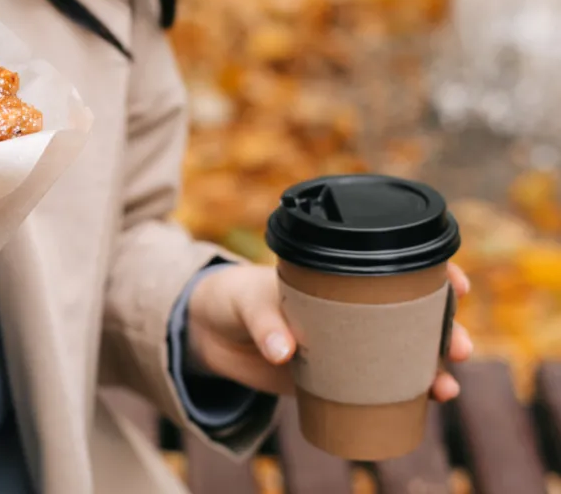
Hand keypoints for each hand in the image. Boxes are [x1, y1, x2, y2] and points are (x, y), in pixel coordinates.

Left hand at [187, 262, 473, 399]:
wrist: (212, 333)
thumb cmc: (236, 300)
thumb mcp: (248, 302)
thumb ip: (265, 323)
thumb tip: (284, 352)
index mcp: (338, 277)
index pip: (395, 267)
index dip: (434, 274)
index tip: (456, 285)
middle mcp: (352, 308)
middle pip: (413, 315)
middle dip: (445, 330)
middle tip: (460, 348)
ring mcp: (347, 343)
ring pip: (405, 353)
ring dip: (433, 369)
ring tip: (446, 387)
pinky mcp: (335, 376)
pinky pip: (378, 385)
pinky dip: (404, 395)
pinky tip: (425, 406)